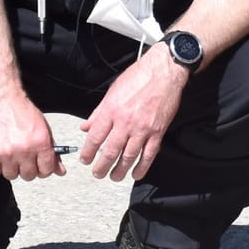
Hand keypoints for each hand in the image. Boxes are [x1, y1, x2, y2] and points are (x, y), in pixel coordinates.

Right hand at [0, 87, 62, 180]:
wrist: (0, 96)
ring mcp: (6, 153)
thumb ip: (52, 151)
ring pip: (11, 175)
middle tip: (23, 159)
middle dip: (28, 169)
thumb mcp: (43, 128)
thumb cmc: (21, 109)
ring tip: (10, 155)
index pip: (46, 170)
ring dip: (11, 168)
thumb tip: (60, 170)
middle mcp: (24, 150)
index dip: (43, 170)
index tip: (39, 167)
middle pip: (29, 175)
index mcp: (40, 143)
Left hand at [80, 47, 186, 181]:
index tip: (85, 159)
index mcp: (111, 111)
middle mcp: (125, 122)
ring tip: (114, 176)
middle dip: (101, 167)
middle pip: (110, 152)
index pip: (95, 137)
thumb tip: (87, 126)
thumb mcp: (112, 91)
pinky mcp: (157, 132)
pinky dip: (142, 167)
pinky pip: (148, 155)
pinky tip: (136, 174)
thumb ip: (99, 112)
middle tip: (97, 173)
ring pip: (128, 157)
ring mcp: (142, 129)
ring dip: (119, 170)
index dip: (87, 152)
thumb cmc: (139, 77)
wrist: (163, 72)